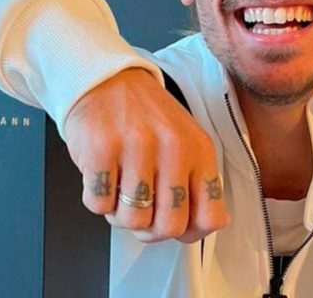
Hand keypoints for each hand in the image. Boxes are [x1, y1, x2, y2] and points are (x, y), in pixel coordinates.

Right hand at [62, 67, 229, 242]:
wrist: (106, 79)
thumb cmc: (146, 117)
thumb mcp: (186, 142)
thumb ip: (201, 184)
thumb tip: (215, 223)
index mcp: (199, 149)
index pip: (210, 216)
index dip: (190, 232)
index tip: (176, 224)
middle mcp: (172, 147)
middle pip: (169, 226)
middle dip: (150, 230)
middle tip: (140, 212)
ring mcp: (136, 147)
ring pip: (133, 220)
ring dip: (120, 215)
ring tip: (119, 191)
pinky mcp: (100, 149)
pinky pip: (99, 204)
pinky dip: (97, 200)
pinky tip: (102, 178)